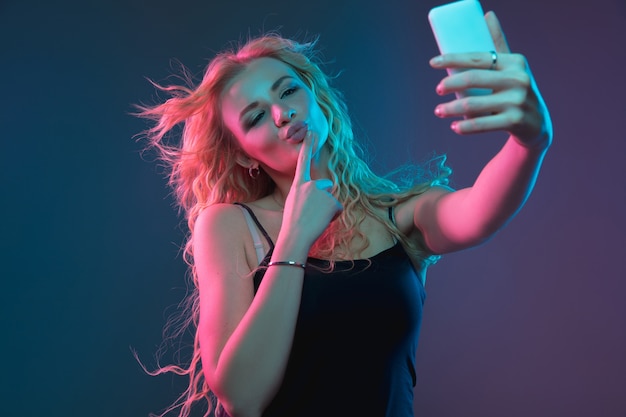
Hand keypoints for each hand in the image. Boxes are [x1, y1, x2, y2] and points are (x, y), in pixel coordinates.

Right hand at [280, 132, 342, 248]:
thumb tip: (320, 195)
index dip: (307, 147)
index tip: (311, 133)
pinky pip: (337, 209)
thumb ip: (305, 195)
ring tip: (315, 218)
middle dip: (324, 198)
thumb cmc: (292, 224)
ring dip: (327, 210)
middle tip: (312, 213)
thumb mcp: (294, 204)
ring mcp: (322, 192)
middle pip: (326, 186)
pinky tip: (322, 221)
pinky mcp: (331, 201)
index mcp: (298, 185)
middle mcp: (310, 185)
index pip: (303, 162)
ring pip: (331, 200)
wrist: (295, 236)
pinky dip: (332, 216)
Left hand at [429, 11, 552, 149]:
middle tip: (437, 90)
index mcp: (514, 62)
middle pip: (472, 79)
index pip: (477, 57)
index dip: (452, 59)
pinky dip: (465, 127)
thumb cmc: (517, 90)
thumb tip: (487, 14)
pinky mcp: (514, 121)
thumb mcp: (511, 67)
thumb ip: (498, 44)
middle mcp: (518, 79)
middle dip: (449, 84)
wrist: (537, 123)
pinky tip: (454, 127)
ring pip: (473, 104)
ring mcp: (517, 101)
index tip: (433, 63)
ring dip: (450, 108)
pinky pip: (482, 124)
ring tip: (438, 111)